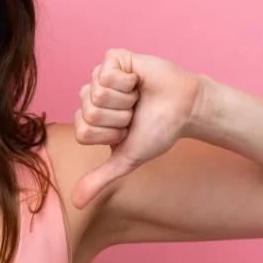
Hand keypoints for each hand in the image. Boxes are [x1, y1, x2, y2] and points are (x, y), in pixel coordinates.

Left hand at [71, 48, 201, 209]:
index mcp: (88, 119)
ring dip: (126, 101)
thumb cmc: (156, 132)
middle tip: (135, 113)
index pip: (83, 132)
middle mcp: (89, 96)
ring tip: (137, 98)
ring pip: (97, 94)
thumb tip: (77, 204)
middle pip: (89, 113)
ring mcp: (99, 76)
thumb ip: (99, 179)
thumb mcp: (126, 160)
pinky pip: (106, 74)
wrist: (186, 110)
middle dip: (119, 118)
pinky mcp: (113, 58)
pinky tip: (138, 81)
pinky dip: (129, 82)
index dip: (110, 135)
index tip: (127, 130)